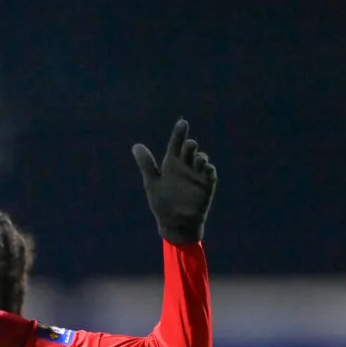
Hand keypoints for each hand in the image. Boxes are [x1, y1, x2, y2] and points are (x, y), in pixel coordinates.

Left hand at [132, 119, 217, 244]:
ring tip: (198, 159)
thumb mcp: (152, 182)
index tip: (182, 123)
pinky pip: (210, 173)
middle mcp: (185, 166)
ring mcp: (197, 175)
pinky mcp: (206, 185)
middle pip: (189, 150)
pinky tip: (206, 168)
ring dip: (200, 157)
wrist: (175, 223)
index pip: (176, 144)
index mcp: (172, 164)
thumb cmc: (162, 203)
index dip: (179, 133)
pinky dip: (209, 169)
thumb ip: (146, 164)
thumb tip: (135, 146)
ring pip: (201, 159)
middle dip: (190, 146)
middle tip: (189, 145)